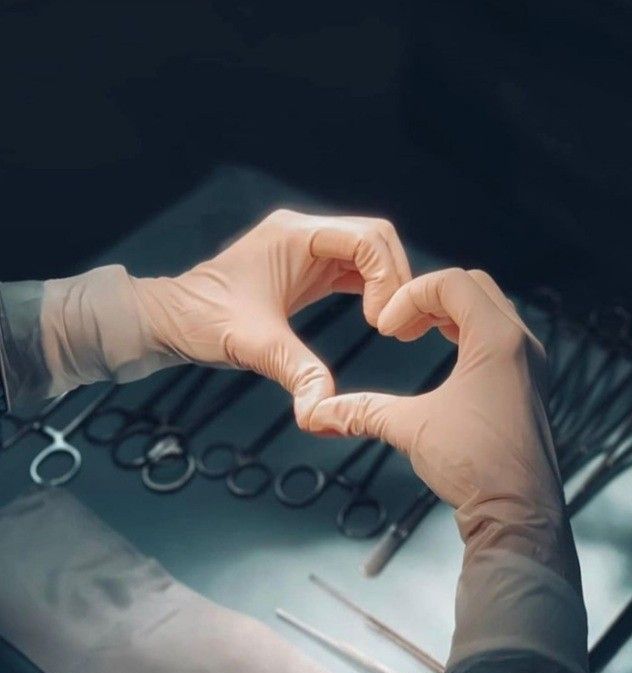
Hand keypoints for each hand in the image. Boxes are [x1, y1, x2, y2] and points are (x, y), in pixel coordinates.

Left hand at [133, 209, 410, 425]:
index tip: (378, 322)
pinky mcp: (307, 269)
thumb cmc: (202, 321)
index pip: (366, 238)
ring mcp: (306, 250)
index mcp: (294, 235)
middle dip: (394, 280)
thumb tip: (322, 411)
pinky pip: (354, 271)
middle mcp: (304, 234)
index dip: (385, 277)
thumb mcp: (254, 346)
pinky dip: (371, 291)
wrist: (170, 320)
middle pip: (376, 240)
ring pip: (369, 254)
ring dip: (387, 286)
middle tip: (394, 328)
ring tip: (390, 327)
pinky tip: (374, 321)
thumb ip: (296, 373)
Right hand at [309, 268, 578, 583]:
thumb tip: (316, 412)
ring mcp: (529, 364)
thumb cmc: (476, 465)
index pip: (452, 283)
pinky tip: (443, 358)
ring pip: (488, 311)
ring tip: (415, 335)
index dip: (410, 296)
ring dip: (448, 315)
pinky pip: (497, 338)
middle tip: (399, 327)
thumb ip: (362, 411)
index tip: (386, 329)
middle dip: (429, 298)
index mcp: (498, 339)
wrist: (518, 513)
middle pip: (473, 287)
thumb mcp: (410, 428)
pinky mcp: (527, 385)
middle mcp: (521, 344)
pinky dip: (465, 335)